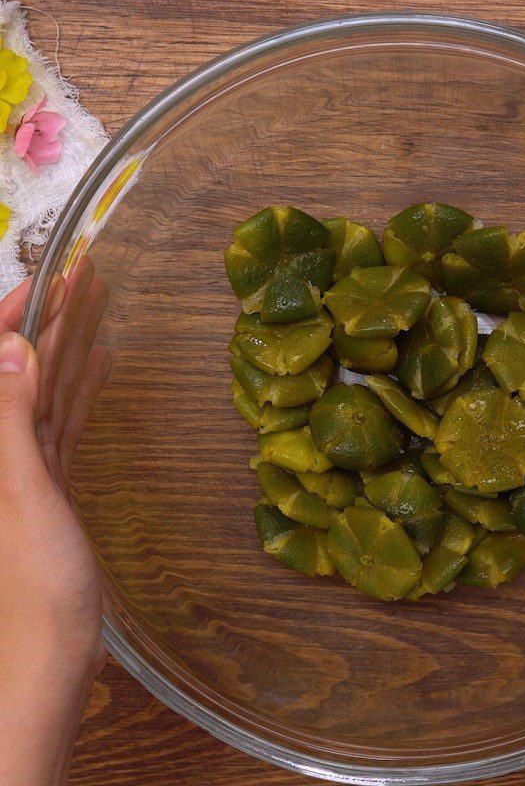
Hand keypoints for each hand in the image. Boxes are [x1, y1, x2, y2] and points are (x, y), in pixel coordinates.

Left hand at [0, 259, 110, 785]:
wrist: (45, 660)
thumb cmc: (33, 591)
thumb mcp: (24, 500)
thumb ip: (11, 425)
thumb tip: (12, 351)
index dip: (8, 319)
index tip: (43, 280)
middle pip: (17, 372)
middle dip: (47, 323)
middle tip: (83, 280)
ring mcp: (21, 467)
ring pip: (44, 393)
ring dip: (69, 351)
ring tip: (99, 311)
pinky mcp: (46, 484)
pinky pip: (62, 425)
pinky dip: (81, 394)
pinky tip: (101, 370)